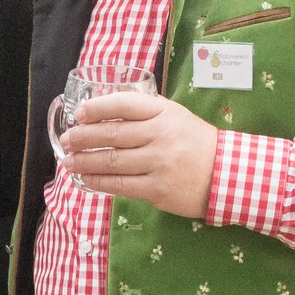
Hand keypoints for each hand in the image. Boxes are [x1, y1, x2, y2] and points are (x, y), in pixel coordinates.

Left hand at [63, 92, 216, 218]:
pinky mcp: (158, 189)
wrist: (228, 175)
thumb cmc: (195, 143)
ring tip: (69, 161)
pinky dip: (98, 182)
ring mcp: (159, 163)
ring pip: (111, 161)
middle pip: (112, 135)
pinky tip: (85, 179)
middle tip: (67, 140)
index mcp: (164, 113)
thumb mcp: (175, 117)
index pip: (124, 105)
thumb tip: (102, 114)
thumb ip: (145, 113)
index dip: (97, 108)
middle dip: (83, 137)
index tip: (79, 114)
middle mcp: (161, 135)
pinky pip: (120, 185)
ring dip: (84, 161)